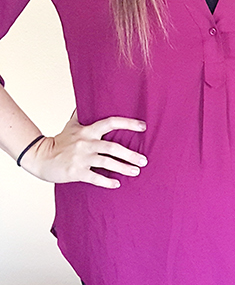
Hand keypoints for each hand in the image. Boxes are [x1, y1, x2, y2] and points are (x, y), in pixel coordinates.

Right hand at [20, 111, 146, 187]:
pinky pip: (95, 177)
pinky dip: (107, 181)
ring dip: (124, 168)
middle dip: (130, 155)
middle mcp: (85, 143)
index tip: (143, 127)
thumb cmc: (59, 142)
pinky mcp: (76, 172)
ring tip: (136, 172)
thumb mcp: (71, 125)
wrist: (41, 158)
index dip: (127, 123)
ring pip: (107, 163)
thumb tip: (88, 100)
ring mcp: (81, 158)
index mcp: (87, 131)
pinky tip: (117, 184)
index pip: (110, 122)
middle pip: (112, 147)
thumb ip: (82, 114)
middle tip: (143, 161)